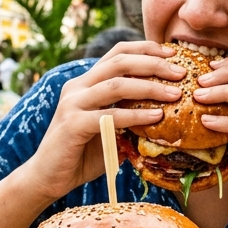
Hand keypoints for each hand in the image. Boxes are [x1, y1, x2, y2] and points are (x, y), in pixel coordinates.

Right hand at [24, 41, 181, 200]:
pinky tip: (156, 118)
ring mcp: (73, 103)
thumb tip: (167, 114)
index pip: (117, 53)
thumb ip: (130, 118)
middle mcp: (77, 87)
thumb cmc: (81, 156)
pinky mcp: (73, 124)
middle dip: (154, 63)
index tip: (173, 54)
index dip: (146, 49)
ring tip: (175, 94)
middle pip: (120, 62)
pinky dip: (136, 115)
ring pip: (116, 84)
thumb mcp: (109, 131)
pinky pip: (110, 115)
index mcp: (85, 83)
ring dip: (150, 87)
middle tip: (180, 73)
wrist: (47, 178)